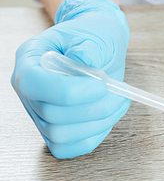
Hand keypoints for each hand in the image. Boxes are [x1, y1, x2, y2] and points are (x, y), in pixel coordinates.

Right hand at [11, 0, 130, 158]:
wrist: (99, 47)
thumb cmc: (94, 36)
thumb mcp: (96, 33)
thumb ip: (90, 47)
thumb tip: (84, 59)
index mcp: (30, 59)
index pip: (34, 84)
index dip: (69, 91)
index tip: (101, 84)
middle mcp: (28, 90)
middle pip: (51, 114)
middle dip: (93, 107)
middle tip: (118, 91)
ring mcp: (38, 112)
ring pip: (61, 135)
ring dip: (98, 122)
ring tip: (118, 100)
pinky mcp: (54, 129)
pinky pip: (69, 147)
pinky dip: (93, 135)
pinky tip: (109, 115)